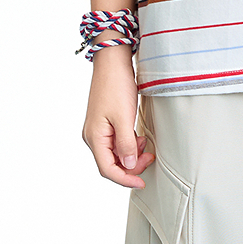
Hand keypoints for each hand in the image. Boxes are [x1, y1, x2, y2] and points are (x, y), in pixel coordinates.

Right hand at [82, 45, 154, 187]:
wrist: (113, 60)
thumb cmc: (116, 85)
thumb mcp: (124, 117)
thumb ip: (126, 144)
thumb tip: (128, 167)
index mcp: (94, 137)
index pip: (108, 169)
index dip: (125, 180)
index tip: (142, 183)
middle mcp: (93, 136)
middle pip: (111, 163)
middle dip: (131, 166)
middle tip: (149, 158)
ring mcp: (99, 129)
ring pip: (115, 153)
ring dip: (131, 154)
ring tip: (145, 146)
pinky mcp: (106, 122)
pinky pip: (117, 141)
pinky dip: (129, 144)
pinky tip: (139, 137)